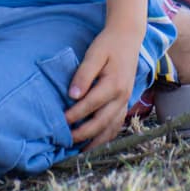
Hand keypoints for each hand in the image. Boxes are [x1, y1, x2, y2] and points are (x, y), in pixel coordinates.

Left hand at [66, 23, 144, 148]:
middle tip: (66, 141)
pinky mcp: (125, 102)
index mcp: (114, 84)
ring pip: (112, 127)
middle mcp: (122, 96)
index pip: (91, 104)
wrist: (128, 38)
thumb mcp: (94, 54)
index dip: (76, 114)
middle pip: (102, 121)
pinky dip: (107, 136)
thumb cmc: (108, 44)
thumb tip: (72, 95)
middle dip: (84, 133)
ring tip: (81, 152)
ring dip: (97, 141)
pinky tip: (96, 143)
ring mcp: (126, 101)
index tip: (61, 122)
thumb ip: (83, 75)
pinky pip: (117, 124)